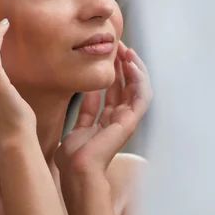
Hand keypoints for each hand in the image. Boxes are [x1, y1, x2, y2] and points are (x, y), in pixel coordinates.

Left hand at [55, 42, 152, 174]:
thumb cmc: (73, 156)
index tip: (107, 54)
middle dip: (122, 65)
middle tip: (118, 45)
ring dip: (133, 68)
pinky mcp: (131, 121)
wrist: (77, 170)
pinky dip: (139, 79)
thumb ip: (86, 110)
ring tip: (126, 50)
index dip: (112, 72)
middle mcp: (119, 119)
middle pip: (125, 86)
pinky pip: (142, 96)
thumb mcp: (78, 125)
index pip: (114, 91)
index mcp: (107, 121)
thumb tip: (88, 91)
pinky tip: (132, 64)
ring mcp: (126, 120)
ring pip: (136, 87)